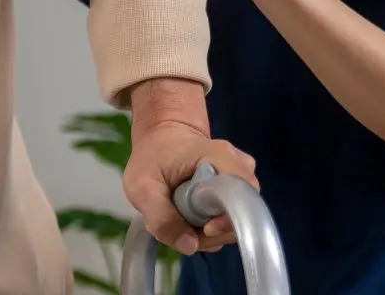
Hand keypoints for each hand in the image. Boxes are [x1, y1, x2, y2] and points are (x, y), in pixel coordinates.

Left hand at [123, 119, 258, 254]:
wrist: (163, 138)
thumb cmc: (152, 156)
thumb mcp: (142, 187)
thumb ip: (162, 217)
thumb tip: (190, 246)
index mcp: (221, 157)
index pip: (242, 197)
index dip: (226, 221)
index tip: (204, 229)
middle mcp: (240, 167)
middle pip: (240, 215)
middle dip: (210, 233)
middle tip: (179, 226)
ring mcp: (241, 179)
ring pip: (234, 221)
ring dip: (207, 232)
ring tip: (179, 219)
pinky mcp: (236, 191)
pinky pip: (229, 219)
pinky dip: (209, 227)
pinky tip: (188, 218)